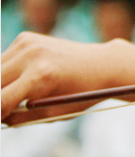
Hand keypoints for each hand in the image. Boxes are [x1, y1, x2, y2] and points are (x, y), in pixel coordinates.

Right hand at [1, 32, 116, 122]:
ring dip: (1, 84)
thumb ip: (19, 118)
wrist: (102, 65)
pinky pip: (4, 60)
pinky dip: (8, 71)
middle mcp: (31, 55)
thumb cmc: (79, 94)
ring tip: (20, 92)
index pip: (1, 100)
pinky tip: (27, 75)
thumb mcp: (53, 113)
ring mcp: (27, 43)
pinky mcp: (25, 38)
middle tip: (7, 108)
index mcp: (41, 77)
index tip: (2, 118)